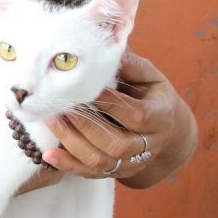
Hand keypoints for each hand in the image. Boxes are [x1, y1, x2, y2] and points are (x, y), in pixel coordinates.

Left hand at [43, 51, 196, 188]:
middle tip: (60, 107)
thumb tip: (107, 44)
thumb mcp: (151, 78)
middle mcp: (149, 144)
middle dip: (85, 126)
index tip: (85, 88)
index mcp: (161, 117)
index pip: (136, 115)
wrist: (168, 132)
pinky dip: (68, 165)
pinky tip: (49, 154)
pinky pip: (91, 173)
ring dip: (72, 142)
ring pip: (101, 161)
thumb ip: (131, 65)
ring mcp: (133, 162)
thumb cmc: (153, 96)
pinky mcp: (118, 171)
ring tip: (52, 121)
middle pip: (116, 144)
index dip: (110, 103)